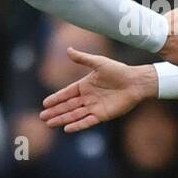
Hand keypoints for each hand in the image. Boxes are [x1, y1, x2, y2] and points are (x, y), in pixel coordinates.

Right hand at [39, 49, 157, 132]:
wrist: (135, 82)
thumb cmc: (118, 71)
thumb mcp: (98, 62)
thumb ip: (82, 58)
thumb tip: (68, 49)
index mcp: (85, 85)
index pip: (66, 93)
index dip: (56, 98)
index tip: (45, 103)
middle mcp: (87, 97)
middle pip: (68, 106)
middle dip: (55, 111)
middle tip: (42, 117)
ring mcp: (94, 107)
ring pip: (74, 115)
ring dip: (62, 119)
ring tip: (49, 123)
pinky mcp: (102, 115)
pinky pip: (87, 121)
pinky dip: (77, 125)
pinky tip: (67, 128)